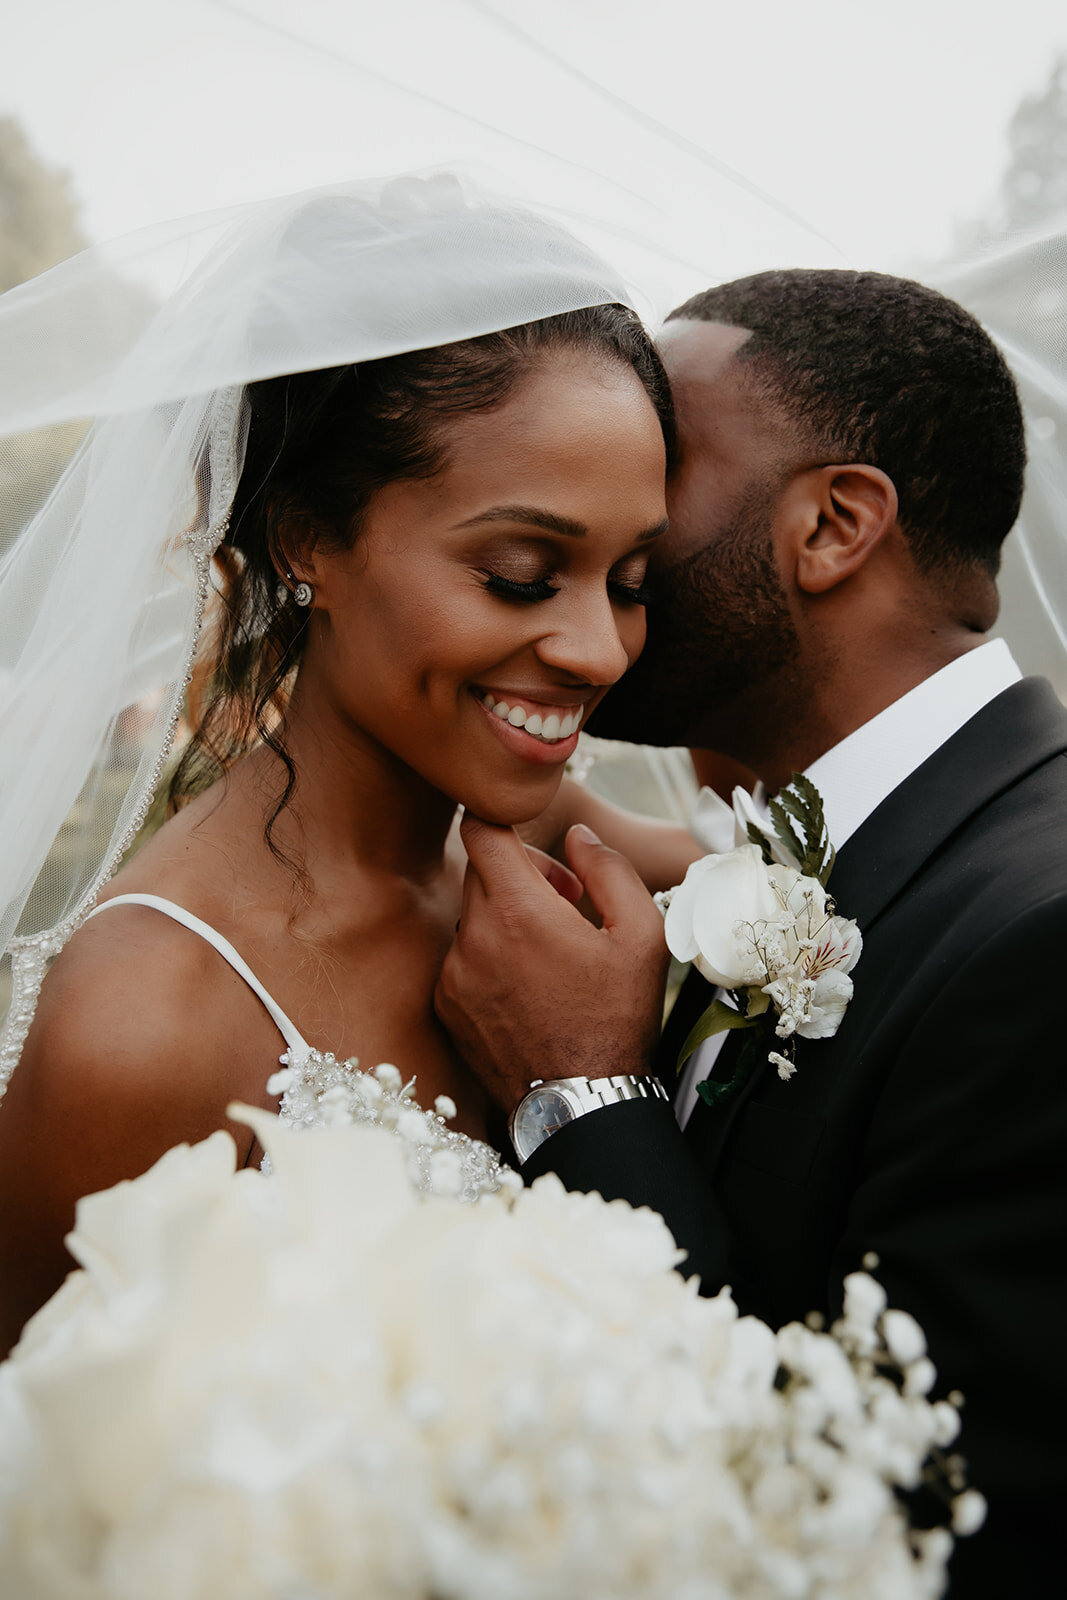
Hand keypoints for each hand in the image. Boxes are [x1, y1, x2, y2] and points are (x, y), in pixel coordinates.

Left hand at [435, 814, 670, 1113]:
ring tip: (551, 952)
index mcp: (519, 911)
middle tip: (566, 903)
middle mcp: (474, 937)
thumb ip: (609, 869)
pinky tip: (529, 987)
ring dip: (506, 918)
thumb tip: (577, 834)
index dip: (499, 819)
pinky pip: (462, 957)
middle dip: (521, 873)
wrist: (581, 1104)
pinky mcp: (445, 1004)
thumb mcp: (642, 935)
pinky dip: (489, 958)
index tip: (523, 831)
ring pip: (474, 915)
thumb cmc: (617, 1018)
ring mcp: (454, 974)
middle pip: (480, 871)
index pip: (478, 830)